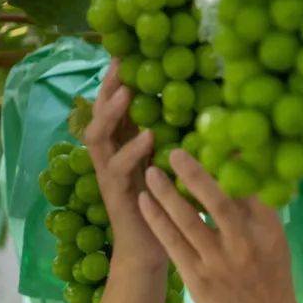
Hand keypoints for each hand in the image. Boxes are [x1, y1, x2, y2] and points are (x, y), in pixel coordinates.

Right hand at [83, 58, 166, 268]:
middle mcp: (111, 155)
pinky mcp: (116, 194)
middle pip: (98, 113)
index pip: (116, 106)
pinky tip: (149, 136)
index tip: (129, 51)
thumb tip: (204, 107)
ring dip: (110, 112)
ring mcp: (109, 174)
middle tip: (121, 62)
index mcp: (124, 145)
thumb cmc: (168, 205)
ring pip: (98, 136)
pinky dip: (132, 150)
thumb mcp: (172, 164)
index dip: (119, 80)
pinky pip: (118, 168)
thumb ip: (177, 139)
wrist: (152, 251)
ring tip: (126, 92)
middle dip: (107, 86)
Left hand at [137, 148, 299, 302]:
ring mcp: (219, 263)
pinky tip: (143, 201)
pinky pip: (172, 243)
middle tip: (174, 150)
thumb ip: (259, 210)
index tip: (212, 139)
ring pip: (188, 220)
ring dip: (166, 193)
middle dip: (194, 174)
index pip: (248, 189)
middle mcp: (245, 244)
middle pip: (218, 201)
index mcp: (268, 230)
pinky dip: (157, 220)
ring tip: (150, 170)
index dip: (229, 163)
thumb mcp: (275, 241)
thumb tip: (242, 171)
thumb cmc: (271, 277)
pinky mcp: (198, 279)